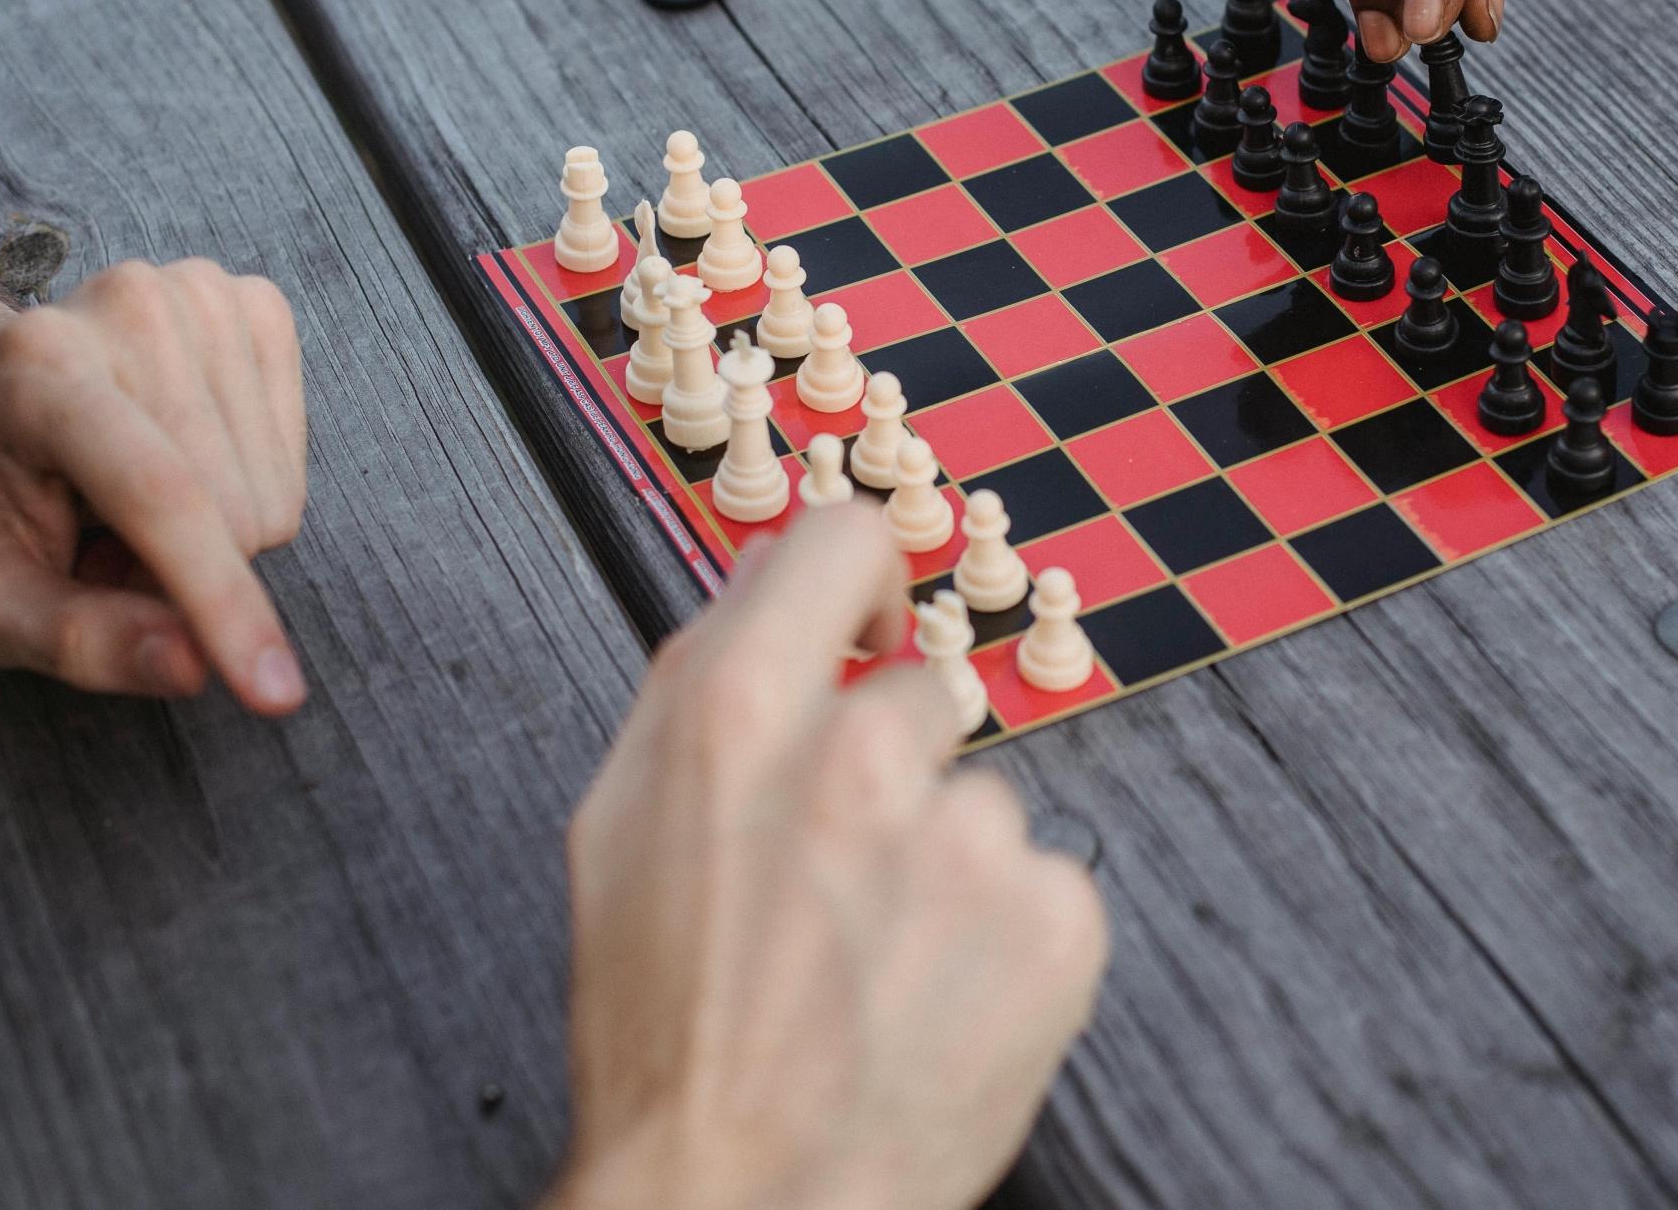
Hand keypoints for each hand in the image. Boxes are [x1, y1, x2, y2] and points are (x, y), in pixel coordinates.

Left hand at [0, 257, 308, 710]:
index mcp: (36, 372)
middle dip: (186, 566)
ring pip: (274, 489)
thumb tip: (192, 664)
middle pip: (232, 505)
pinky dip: (251, 482)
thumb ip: (80, 643)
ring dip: (216, 529)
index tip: (275, 693)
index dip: (221, 599)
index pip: (160, 494)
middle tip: (104, 549)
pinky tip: (185, 460)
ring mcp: (199, 294)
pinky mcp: (253, 301)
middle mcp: (127, 307)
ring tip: (131, 505)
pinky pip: (298, 449)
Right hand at [548, 504, 1106, 1209]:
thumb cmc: (666, 1031)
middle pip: (923, 688)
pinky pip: (1046, 884)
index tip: (870, 621)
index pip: (848, 535)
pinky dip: (1006, 937)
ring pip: (982, 802)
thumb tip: (768, 574)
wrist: (739, 1199)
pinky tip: (937, 996)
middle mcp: (865, 755)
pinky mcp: (1058, 920)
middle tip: (840, 875)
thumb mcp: (620, 828)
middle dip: (892, 764)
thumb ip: (699, 678)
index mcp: (741, 713)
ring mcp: (974, 838)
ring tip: (877, 963)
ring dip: (946, 865)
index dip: (861, 579)